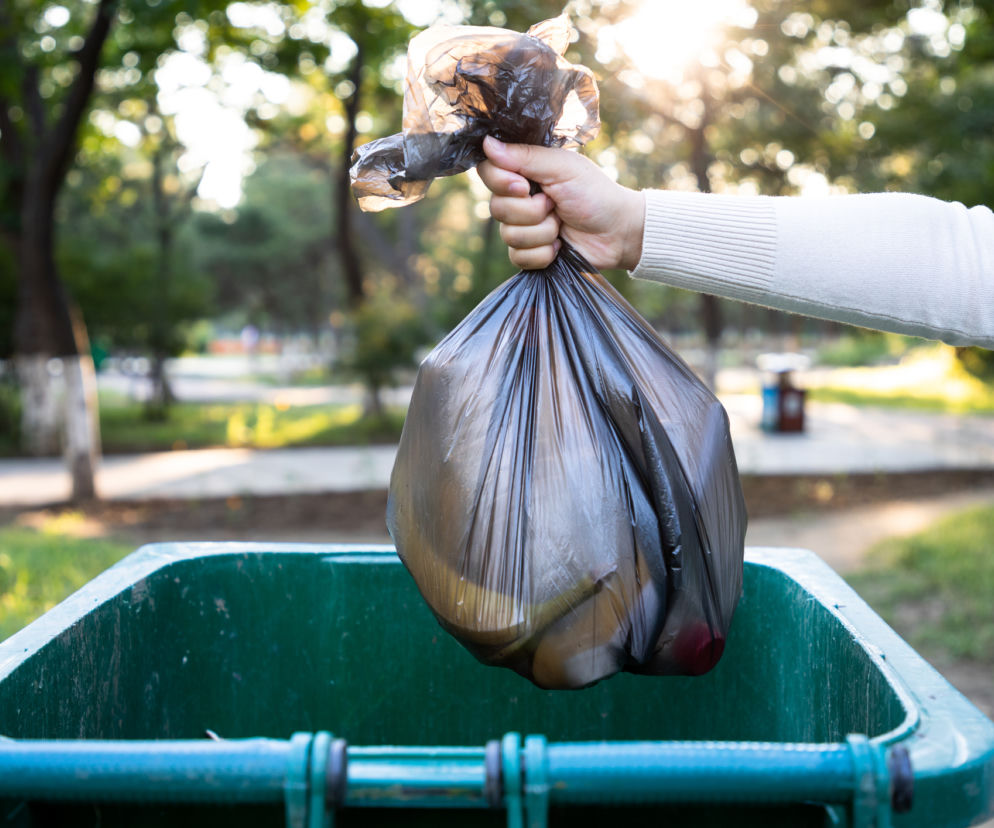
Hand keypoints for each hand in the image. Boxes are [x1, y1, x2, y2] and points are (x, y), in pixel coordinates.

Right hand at [478, 136, 644, 270]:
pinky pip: (518, 257)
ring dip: (543, 232)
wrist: (617, 232)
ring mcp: (522, 227)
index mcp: (523, 172)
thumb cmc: (595, 193)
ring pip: (509, 235)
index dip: (501, 182)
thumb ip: (524, 156)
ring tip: (561, 224)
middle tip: (555, 205)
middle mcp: (518, 199)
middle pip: (496, 208)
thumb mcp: (562, 168)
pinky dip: (544, 253)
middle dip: (532, 211)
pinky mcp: (529, 254)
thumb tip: (486, 143)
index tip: (525, 186)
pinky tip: (560, 246)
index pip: (488, 172)